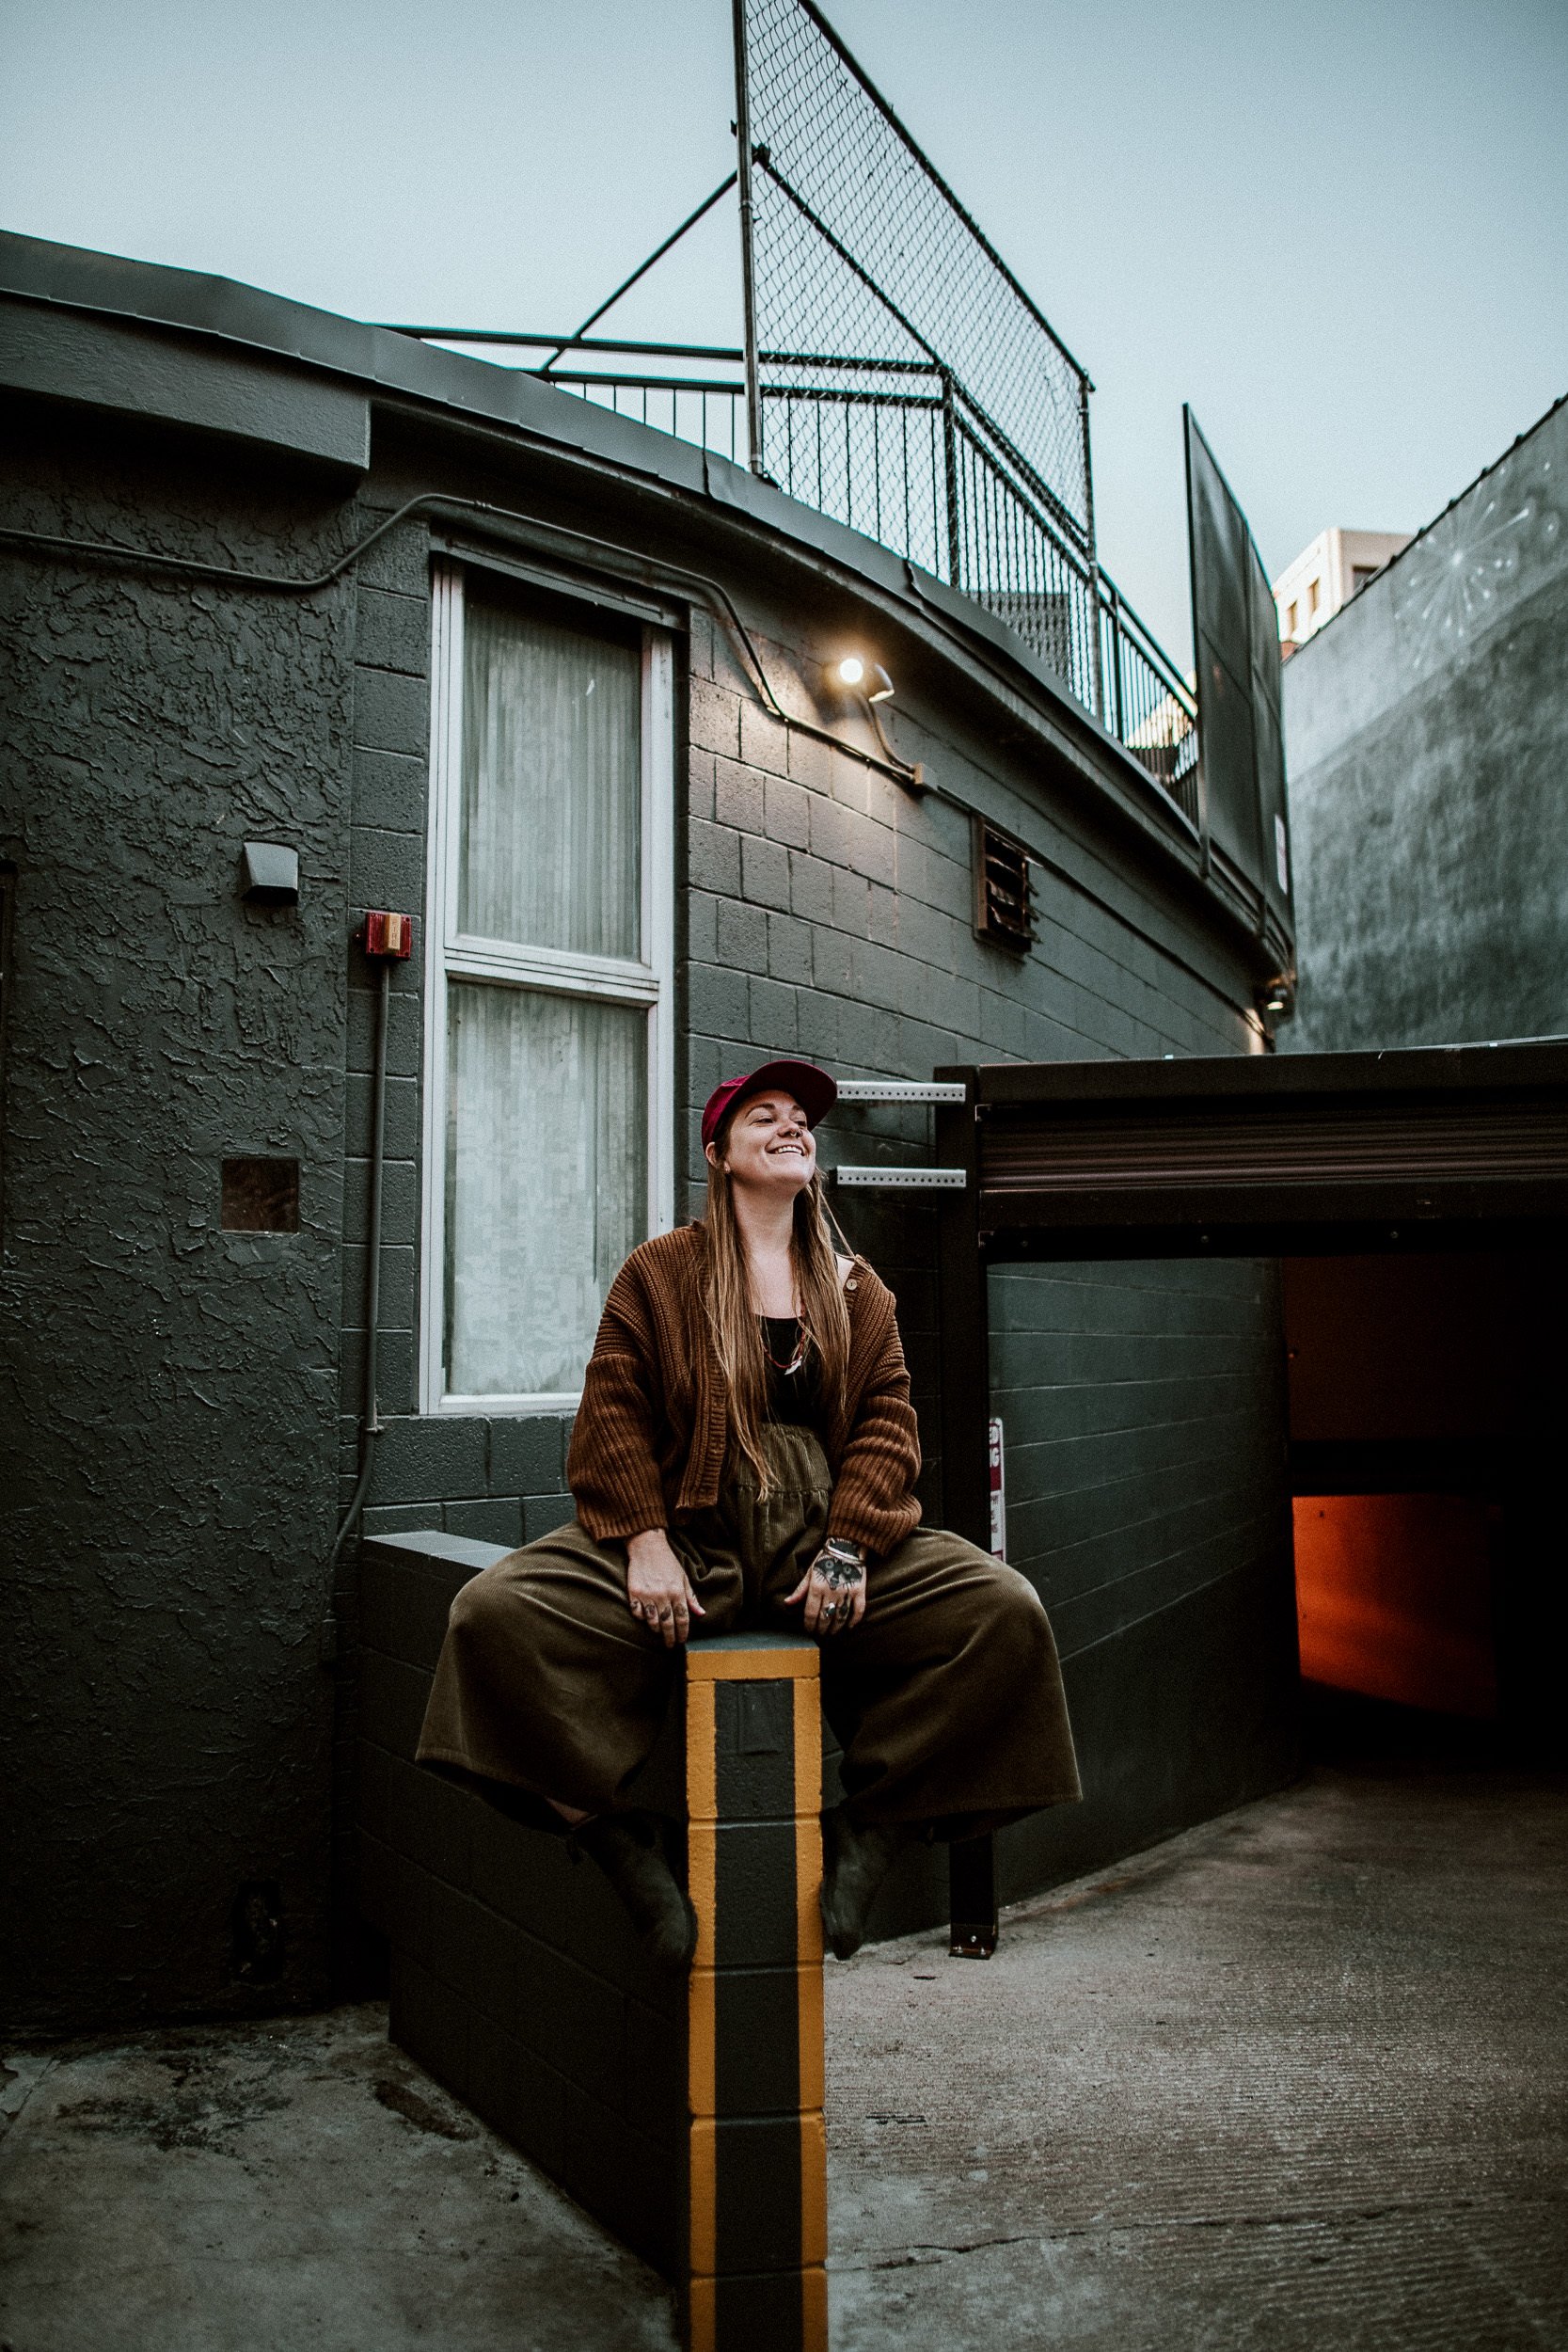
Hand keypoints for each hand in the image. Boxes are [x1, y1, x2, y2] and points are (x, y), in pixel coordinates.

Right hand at [625, 1528, 704, 1647]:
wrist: (647, 1547)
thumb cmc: (667, 1563)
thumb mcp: (683, 1578)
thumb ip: (691, 1597)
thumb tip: (701, 1614)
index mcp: (677, 1592)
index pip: (683, 1618)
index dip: (683, 1632)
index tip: (682, 1640)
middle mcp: (663, 1595)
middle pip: (668, 1623)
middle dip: (670, 1637)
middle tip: (670, 1644)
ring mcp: (647, 1594)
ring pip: (652, 1621)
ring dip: (656, 1629)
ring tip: (658, 1632)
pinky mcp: (634, 1592)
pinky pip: (637, 1612)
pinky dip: (641, 1618)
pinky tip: (645, 1618)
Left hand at [785, 1541, 866, 1638]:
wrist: (846, 1546)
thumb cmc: (825, 1560)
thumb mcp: (810, 1573)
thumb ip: (800, 1590)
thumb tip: (787, 1604)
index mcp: (816, 1587)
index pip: (811, 1613)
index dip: (809, 1625)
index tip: (809, 1630)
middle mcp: (831, 1591)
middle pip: (825, 1618)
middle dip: (822, 1629)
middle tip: (821, 1633)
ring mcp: (846, 1592)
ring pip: (840, 1618)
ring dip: (836, 1628)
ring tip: (832, 1632)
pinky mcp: (859, 1590)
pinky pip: (858, 1610)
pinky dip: (854, 1621)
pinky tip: (850, 1627)